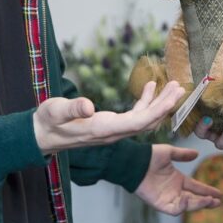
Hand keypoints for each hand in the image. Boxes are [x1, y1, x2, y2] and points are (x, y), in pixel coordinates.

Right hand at [33, 80, 183, 153]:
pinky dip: (145, 102)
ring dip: (160, 104)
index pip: (139, 122)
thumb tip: (88, 105)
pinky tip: (150, 87)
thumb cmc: (47, 122)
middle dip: (166, 106)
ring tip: (173, 86)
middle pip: (148, 122)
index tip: (174, 97)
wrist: (41, 136)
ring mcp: (112, 131)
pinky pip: (134, 116)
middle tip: (181, 88)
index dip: (158, 110)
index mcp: (103, 129)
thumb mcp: (55, 112)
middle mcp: (112, 133)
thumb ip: (72, 109)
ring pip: (144, 119)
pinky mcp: (109, 126)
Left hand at [134, 145, 222, 214]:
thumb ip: (182, 154)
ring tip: (209, 201)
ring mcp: (168, 198)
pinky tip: (187, 199)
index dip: (208, 190)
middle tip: (217, 202)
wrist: (134, 163)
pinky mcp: (160, 204)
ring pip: (187, 206)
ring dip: (198, 204)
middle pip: (194, 199)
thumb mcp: (169, 152)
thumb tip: (196, 153)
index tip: (220, 194)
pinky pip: (174, 209)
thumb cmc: (149, 156)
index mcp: (178, 180)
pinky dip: (182, 206)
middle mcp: (175, 190)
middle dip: (206, 201)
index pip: (197, 187)